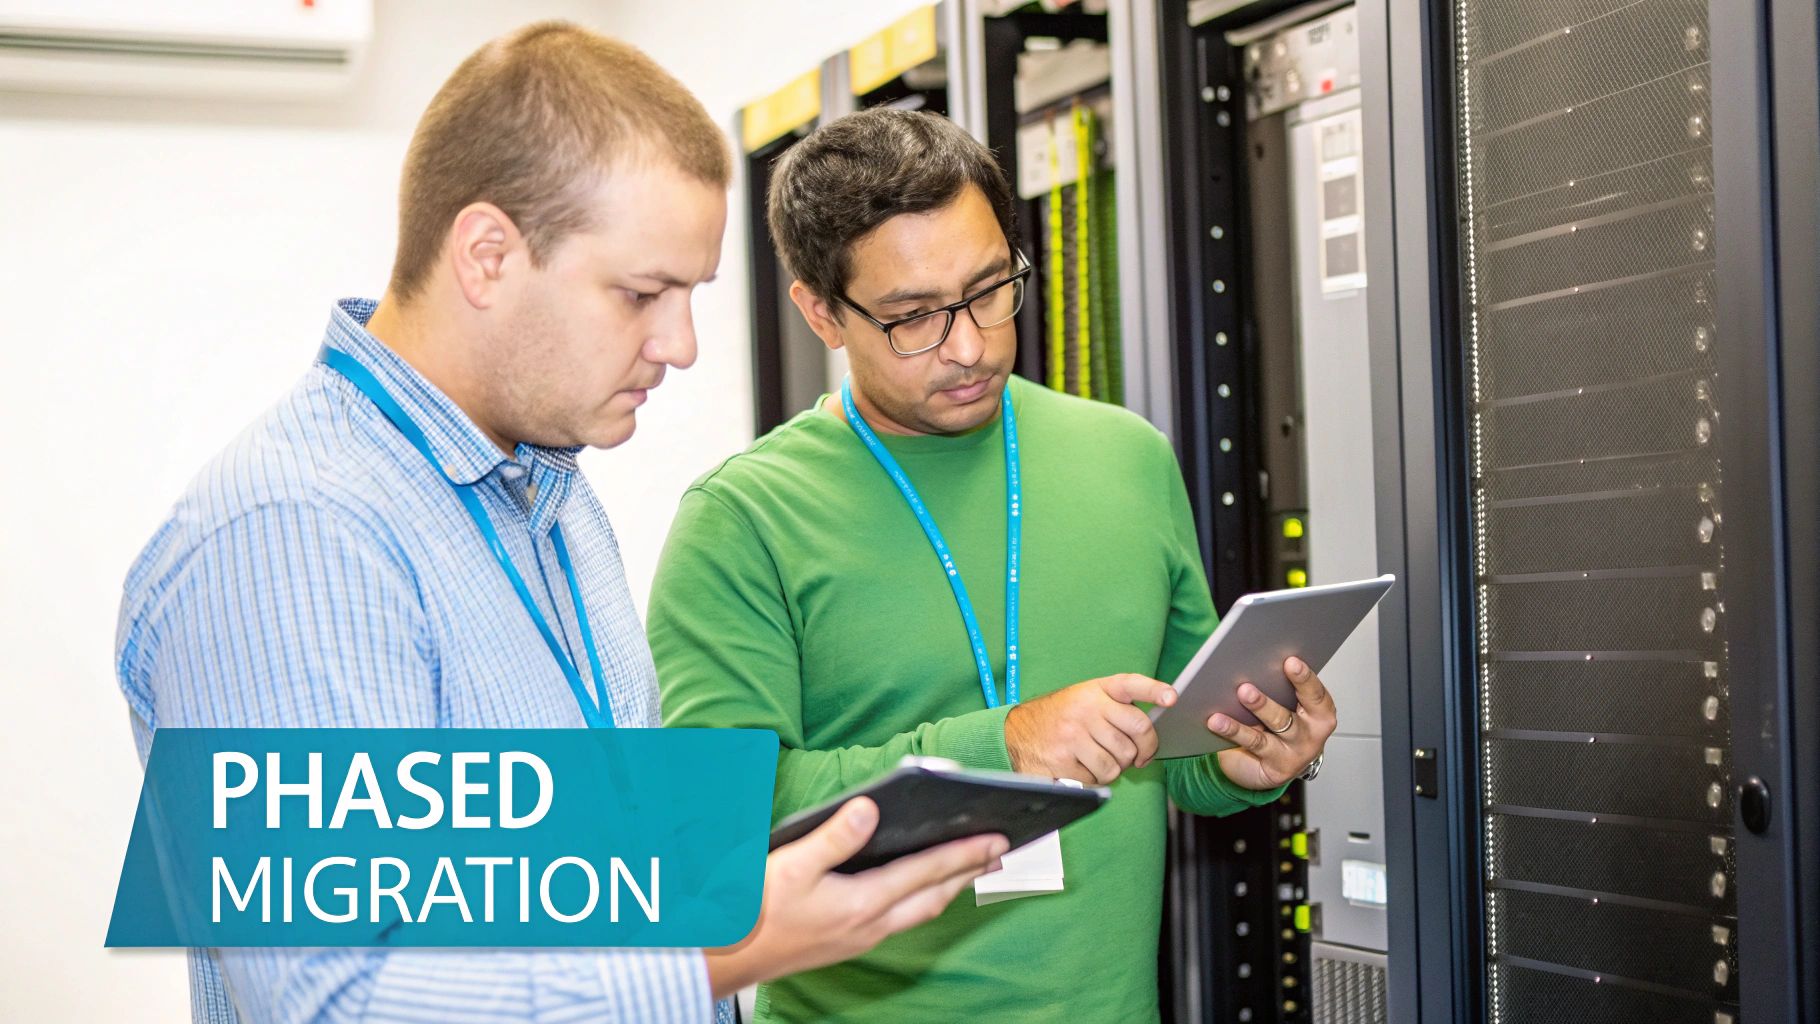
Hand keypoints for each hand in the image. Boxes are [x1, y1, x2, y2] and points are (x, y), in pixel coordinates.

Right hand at [704, 796, 1007, 997]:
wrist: (723, 958)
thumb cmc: (750, 913)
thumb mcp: (790, 865)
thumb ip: (834, 837)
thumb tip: (870, 809)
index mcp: (861, 903)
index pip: (926, 872)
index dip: (964, 852)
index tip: (997, 837)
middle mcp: (868, 925)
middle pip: (934, 896)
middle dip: (968, 872)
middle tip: (999, 852)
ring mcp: (858, 937)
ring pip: (919, 911)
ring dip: (948, 888)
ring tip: (969, 869)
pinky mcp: (846, 942)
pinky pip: (900, 919)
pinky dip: (921, 900)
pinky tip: (916, 891)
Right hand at [1004, 673, 1178, 783]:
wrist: (1014, 734)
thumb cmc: (1058, 718)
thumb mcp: (1083, 699)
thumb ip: (1114, 707)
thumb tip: (1148, 735)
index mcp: (1094, 690)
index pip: (1130, 684)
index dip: (1154, 690)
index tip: (1172, 697)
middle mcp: (1086, 708)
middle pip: (1137, 732)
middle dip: (1143, 750)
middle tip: (1139, 757)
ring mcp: (1074, 733)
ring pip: (1121, 761)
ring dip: (1117, 768)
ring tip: (1101, 760)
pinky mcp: (1064, 759)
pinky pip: (1100, 777)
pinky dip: (1097, 779)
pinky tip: (1083, 768)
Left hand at [1211, 657, 1337, 789]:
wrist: (1270, 767)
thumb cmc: (1278, 727)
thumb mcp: (1284, 704)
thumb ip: (1276, 686)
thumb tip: (1249, 664)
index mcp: (1319, 712)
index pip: (1315, 694)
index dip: (1304, 678)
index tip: (1290, 661)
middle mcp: (1311, 734)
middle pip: (1288, 715)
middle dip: (1265, 701)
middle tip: (1245, 688)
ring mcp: (1295, 753)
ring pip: (1271, 729)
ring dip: (1252, 712)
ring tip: (1234, 700)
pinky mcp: (1277, 768)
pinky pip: (1253, 743)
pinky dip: (1233, 730)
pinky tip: (1216, 721)